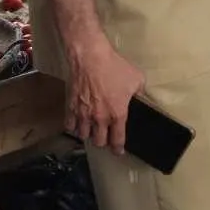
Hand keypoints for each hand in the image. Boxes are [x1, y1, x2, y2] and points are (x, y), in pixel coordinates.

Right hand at [64, 37, 145, 153]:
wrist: (91, 58)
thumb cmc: (116, 68)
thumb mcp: (137, 79)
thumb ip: (139, 92)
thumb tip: (140, 97)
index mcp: (118, 114)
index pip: (118, 139)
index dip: (118, 148)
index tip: (118, 152)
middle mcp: (100, 118)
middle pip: (99, 141)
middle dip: (103, 142)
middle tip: (105, 139)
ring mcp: (84, 114)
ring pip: (83, 135)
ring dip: (88, 135)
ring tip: (91, 132)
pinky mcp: (71, 107)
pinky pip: (70, 125)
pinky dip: (73, 128)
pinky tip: (77, 125)